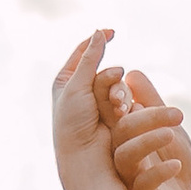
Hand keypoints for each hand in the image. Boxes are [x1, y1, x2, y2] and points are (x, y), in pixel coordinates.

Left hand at [51, 25, 124, 189]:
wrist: (85, 158)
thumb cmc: (72, 123)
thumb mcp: (77, 86)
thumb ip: (90, 59)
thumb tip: (99, 32)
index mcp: (65, 81)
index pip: (83, 53)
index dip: (97, 40)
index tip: (112, 31)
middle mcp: (82, 90)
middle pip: (104, 69)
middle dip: (109, 79)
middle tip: (110, 95)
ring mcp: (99, 103)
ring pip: (117, 84)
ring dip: (117, 93)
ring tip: (116, 108)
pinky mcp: (115, 115)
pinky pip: (125, 98)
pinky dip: (123, 103)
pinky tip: (121, 113)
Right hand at [101, 63, 190, 189]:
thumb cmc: (170, 161)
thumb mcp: (168, 126)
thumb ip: (151, 101)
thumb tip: (131, 74)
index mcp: (122, 133)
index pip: (112, 110)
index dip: (118, 94)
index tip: (131, 85)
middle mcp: (119, 152)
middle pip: (121, 128)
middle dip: (144, 116)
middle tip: (177, 113)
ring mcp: (127, 176)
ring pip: (125, 155)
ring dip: (148, 141)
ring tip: (172, 135)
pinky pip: (143, 184)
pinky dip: (159, 172)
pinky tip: (176, 166)